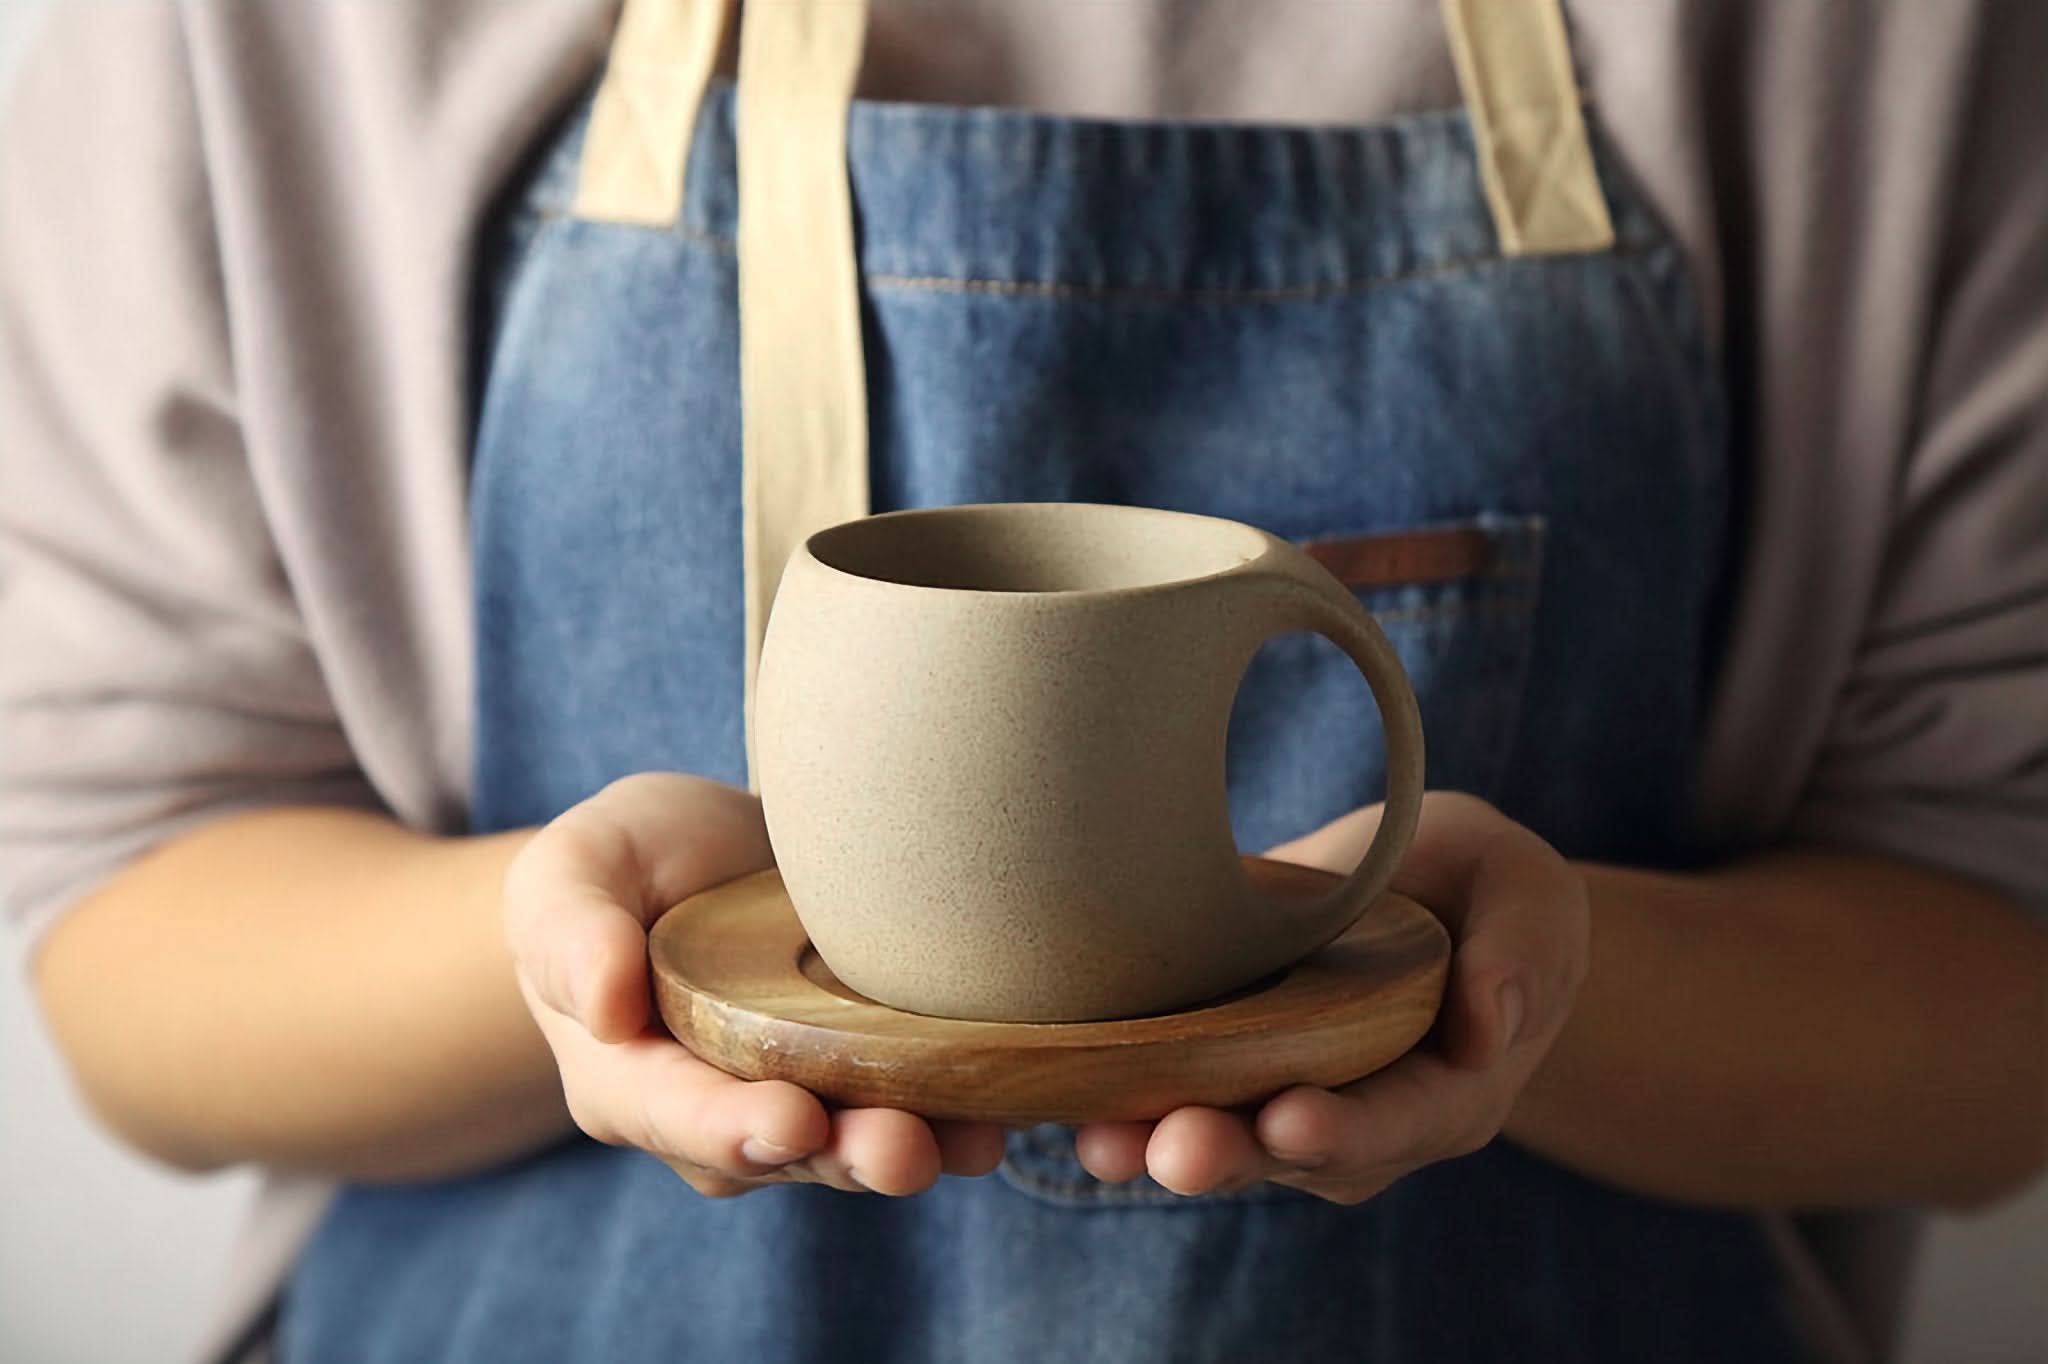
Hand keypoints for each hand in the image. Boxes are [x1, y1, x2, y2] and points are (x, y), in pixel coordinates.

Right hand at [504, 772, 1005, 1196]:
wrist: (703, 858)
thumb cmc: (623, 866)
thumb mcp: (576, 872)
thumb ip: (573, 929)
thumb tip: (601, 1004)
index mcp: (630, 1080)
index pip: (676, 1116)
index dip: (732, 1129)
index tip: (790, 1121)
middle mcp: (718, 1115)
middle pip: (782, 1152)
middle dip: (845, 1154)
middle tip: (904, 1150)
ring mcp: (800, 1101)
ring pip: (855, 1143)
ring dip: (918, 1146)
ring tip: (976, 1141)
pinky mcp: (869, 1076)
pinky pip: (916, 1107)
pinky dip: (964, 1111)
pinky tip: (1014, 1107)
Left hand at [1073, 792, 1587, 1202]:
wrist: (1430, 893)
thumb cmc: (1485, 889)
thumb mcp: (1526, 891)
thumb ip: (1522, 949)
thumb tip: (1493, 1022)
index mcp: (1451, 1088)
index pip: (1400, 1120)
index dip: (1346, 1128)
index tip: (1291, 1121)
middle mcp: (1367, 1120)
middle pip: (1296, 1154)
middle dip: (1233, 1153)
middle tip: (1174, 1150)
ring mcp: (1293, 1104)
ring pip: (1228, 1140)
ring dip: (1161, 1143)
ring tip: (1104, 1139)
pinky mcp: (1231, 1075)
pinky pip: (1179, 1102)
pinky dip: (1125, 1107)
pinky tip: (1065, 1105)